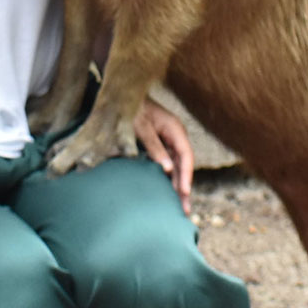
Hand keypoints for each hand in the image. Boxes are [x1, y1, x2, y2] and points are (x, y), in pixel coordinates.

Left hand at [133, 98, 193, 214]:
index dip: (186, 175)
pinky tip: (168, 193)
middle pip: (184, 164)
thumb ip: (154, 146)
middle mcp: (175, 135)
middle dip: (184, 187)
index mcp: (174, 128)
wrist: (120, 97)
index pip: (186, 155)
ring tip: (179, 208)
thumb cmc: (131, 110)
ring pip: (177, 167)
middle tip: (184, 210)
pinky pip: (168, 164)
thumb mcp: (141, 127)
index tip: (184, 191)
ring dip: (177, 186)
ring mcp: (169, 140)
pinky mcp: (160, 145)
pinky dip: (169, 179)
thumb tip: (168, 169)